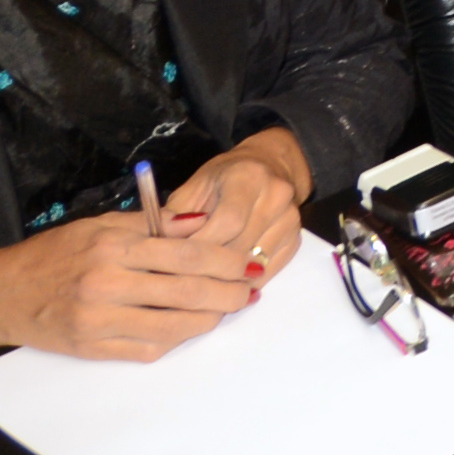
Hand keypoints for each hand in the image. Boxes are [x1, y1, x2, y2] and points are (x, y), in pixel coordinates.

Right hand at [0, 207, 270, 360]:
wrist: (1, 293)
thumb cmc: (56, 253)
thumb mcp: (102, 225)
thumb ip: (154, 225)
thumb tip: (204, 222)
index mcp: (113, 248)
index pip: (187, 254)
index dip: (226, 262)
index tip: (248, 264)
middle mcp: (107, 285)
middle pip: (187, 293)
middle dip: (229, 294)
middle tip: (249, 292)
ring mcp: (99, 321)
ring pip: (173, 327)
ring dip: (209, 320)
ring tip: (226, 310)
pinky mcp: (92, 348)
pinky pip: (147, 349)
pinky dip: (176, 339)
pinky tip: (189, 327)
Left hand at [163, 128, 312, 280]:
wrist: (270, 165)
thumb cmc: (224, 177)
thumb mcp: (195, 186)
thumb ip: (176, 216)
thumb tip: (158, 251)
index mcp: (248, 177)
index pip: (228, 222)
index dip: (199, 247)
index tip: (172, 262)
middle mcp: (277, 196)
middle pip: (240, 247)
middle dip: (206, 268)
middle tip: (177, 283)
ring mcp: (290, 219)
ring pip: (254, 265)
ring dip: (223, 281)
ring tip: (196, 289)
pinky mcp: (295, 239)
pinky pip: (268, 272)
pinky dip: (243, 284)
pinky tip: (221, 286)